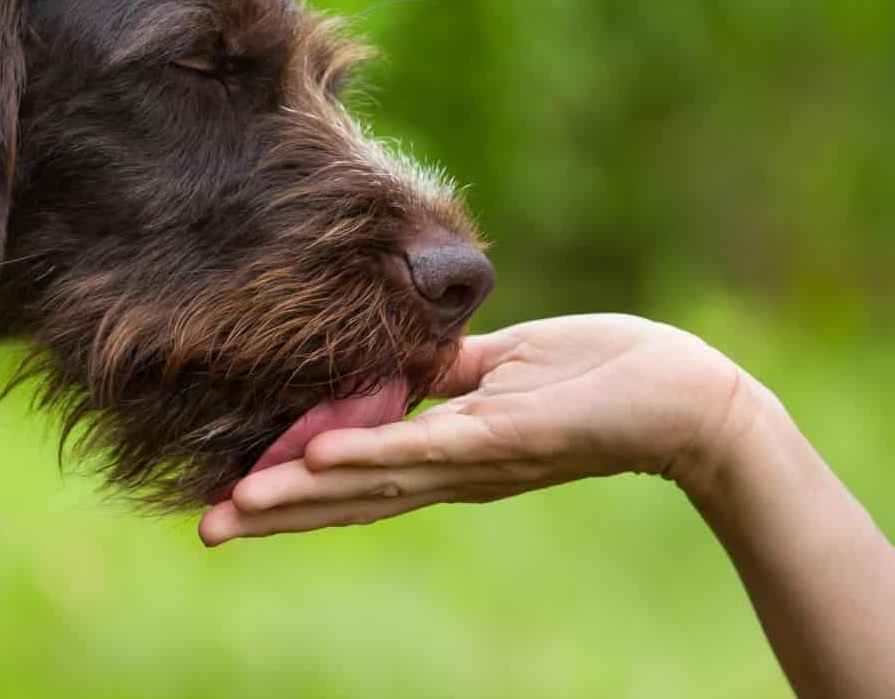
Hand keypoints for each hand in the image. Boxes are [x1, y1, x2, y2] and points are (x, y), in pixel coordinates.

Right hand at [199, 313, 759, 545]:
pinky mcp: (512, 439)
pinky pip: (432, 448)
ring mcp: (480, 458)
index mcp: (449, 452)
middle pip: (353, 498)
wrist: (687, 394)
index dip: (293, 490)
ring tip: (242, 500)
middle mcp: (455, 470)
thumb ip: (447, 375)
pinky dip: (375, 455)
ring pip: (378, 481)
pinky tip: (323, 458)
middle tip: (206, 531)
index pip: (356, 478)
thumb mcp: (504, 370)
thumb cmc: (601, 374)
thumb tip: (398, 363)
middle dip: (277, 512)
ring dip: (307, 492)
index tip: (230, 499)